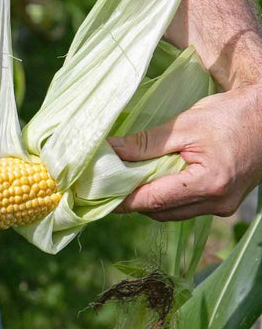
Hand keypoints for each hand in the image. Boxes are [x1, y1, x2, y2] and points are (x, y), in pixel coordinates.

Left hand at [109, 84, 261, 220]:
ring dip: (149, 200)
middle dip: (133, 200)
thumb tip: (111, 151)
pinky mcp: (223, 203)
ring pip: (171, 213)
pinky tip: (154, 181)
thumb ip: (146, 143)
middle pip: (161, 211)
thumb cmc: (230, 116)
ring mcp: (222, 206)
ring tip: (128, 180)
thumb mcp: (185, 125)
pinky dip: (166, 197)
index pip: (154, 200)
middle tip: (109, 184)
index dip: (123, 200)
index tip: (98, 195)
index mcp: (209, 184)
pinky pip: (185, 208)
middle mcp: (217, 203)